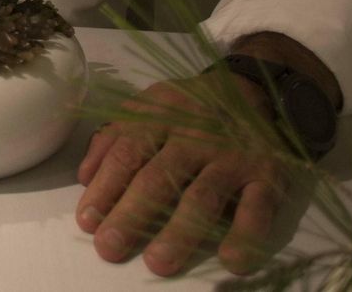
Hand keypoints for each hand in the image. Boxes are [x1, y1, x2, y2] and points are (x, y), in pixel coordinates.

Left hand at [75, 75, 286, 274]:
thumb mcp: (148, 106)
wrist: (254, 89)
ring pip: (203, 195)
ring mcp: (233, 155)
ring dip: (180, 231)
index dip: (105, 189)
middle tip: (110, 247)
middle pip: (159, 178)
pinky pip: (258, 207)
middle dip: (131, 214)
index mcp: (160, 116)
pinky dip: (246, 234)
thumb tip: (84, 176)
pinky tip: (232, 261)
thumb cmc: (190, 108)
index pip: (127, 154)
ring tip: (159, 262)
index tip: (87, 222)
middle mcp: (195, 135)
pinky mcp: (268, 174)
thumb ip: (114, 136)